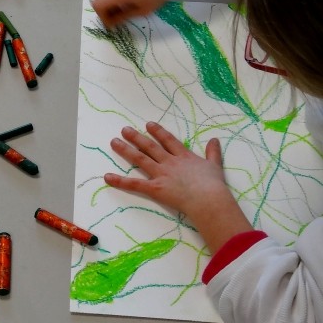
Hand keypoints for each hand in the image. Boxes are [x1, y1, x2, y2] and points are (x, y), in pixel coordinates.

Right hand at [90, 0, 180, 27]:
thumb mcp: (141, 10)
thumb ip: (123, 16)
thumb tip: (112, 22)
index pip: (98, 6)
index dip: (102, 18)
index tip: (111, 25)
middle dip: (103, 11)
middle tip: (114, 19)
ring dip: (107, 3)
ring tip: (121, 10)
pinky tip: (124, 0)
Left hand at [105, 123, 252, 252]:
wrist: (208, 199)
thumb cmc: (213, 185)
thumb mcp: (215, 165)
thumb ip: (213, 152)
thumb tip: (215, 139)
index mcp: (184, 157)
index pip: (168, 141)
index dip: (158, 132)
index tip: (148, 124)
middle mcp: (170, 162)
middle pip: (150, 147)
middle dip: (136, 137)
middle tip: (124, 129)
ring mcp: (161, 174)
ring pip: (140, 159)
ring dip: (126, 150)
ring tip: (114, 142)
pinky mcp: (155, 188)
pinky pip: (134, 184)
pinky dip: (120, 181)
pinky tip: (107, 177)